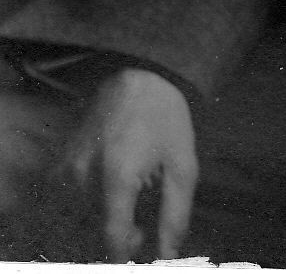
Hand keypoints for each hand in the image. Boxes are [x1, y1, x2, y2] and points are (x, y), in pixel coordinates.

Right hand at [57, 67, 197, 259]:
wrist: (138, 73)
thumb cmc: (165, 118)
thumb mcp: (182, 164)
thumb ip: (175, 214)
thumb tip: (168, 255)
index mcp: (118, 177)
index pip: (111, 238)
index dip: (125, 252)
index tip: (140, 244)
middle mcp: (85, 175)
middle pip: (94, 230)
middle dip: (117, 235)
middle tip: (139, 227)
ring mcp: (68, 168)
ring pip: (80, 217)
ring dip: (101, 220)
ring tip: (126, 204)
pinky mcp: (60, 161)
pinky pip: (68, 199)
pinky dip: (87, 204)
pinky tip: (108, 190)